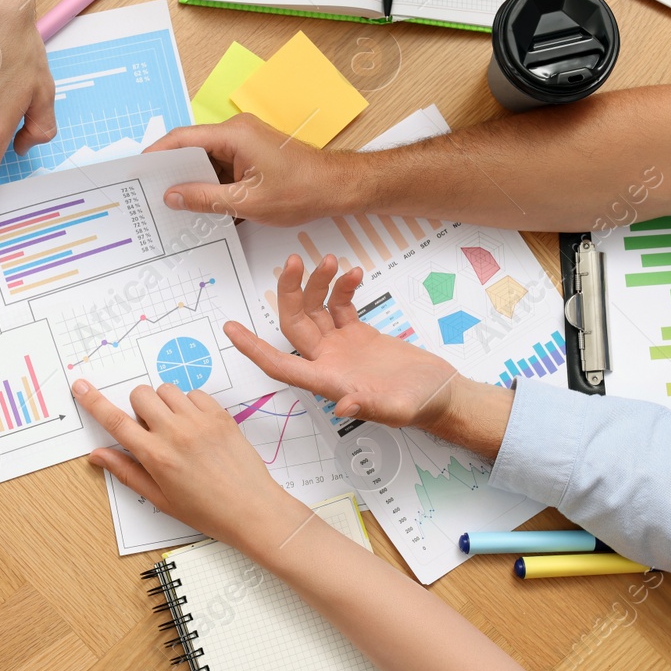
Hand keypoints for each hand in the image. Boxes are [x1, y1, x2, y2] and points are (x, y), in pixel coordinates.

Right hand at [73, 379, 305, 552]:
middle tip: (151, 430)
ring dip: (163, 404)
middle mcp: (175, 433)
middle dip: (138, 408)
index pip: (116, 422)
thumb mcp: (160, 499)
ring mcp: (199, 421)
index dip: (94, 402)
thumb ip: (127, 472)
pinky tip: (196, 426)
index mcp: (156, 456)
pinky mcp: (220, 414)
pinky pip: (194, 392)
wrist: (252, 509)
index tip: (81, 387)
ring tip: (176, 428)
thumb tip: (97, 455)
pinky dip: (189, 404)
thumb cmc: (207, 511)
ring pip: (166, 389)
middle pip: (140, 395)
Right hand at [146, 115, 349, 224]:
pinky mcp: (252, 153)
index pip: (183, 139)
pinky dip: (211, 182)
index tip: (139, 169)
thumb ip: (204, 198)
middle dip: (173, 170)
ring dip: (193, 179)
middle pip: (193, 148)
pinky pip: (222, 164)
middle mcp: (237, 131)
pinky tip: (202, 202)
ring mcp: (245, 141)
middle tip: (151, 191)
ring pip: (207, 159)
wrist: (337, 187)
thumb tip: (172, 195)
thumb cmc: (301, 191)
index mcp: (234, 135)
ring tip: (174, 201)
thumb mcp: (247, 201)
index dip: (158, 153)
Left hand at [226, 255, 460, 429]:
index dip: (252, 348)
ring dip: (318, 284)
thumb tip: (343, 407)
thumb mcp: (396, 409)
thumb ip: (370, 407)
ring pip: (315, 310)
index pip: (278, 365)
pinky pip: (340, 306)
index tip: (229, 329)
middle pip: (293, 325)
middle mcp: (327, 362)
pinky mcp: (359, 335)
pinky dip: (342, 288)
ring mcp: (342, 347)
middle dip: (288, 293)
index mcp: (327, 381)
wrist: (441, 395)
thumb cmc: (420, 406)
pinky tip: (354, 273)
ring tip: (331, 261)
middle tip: (293, 262)